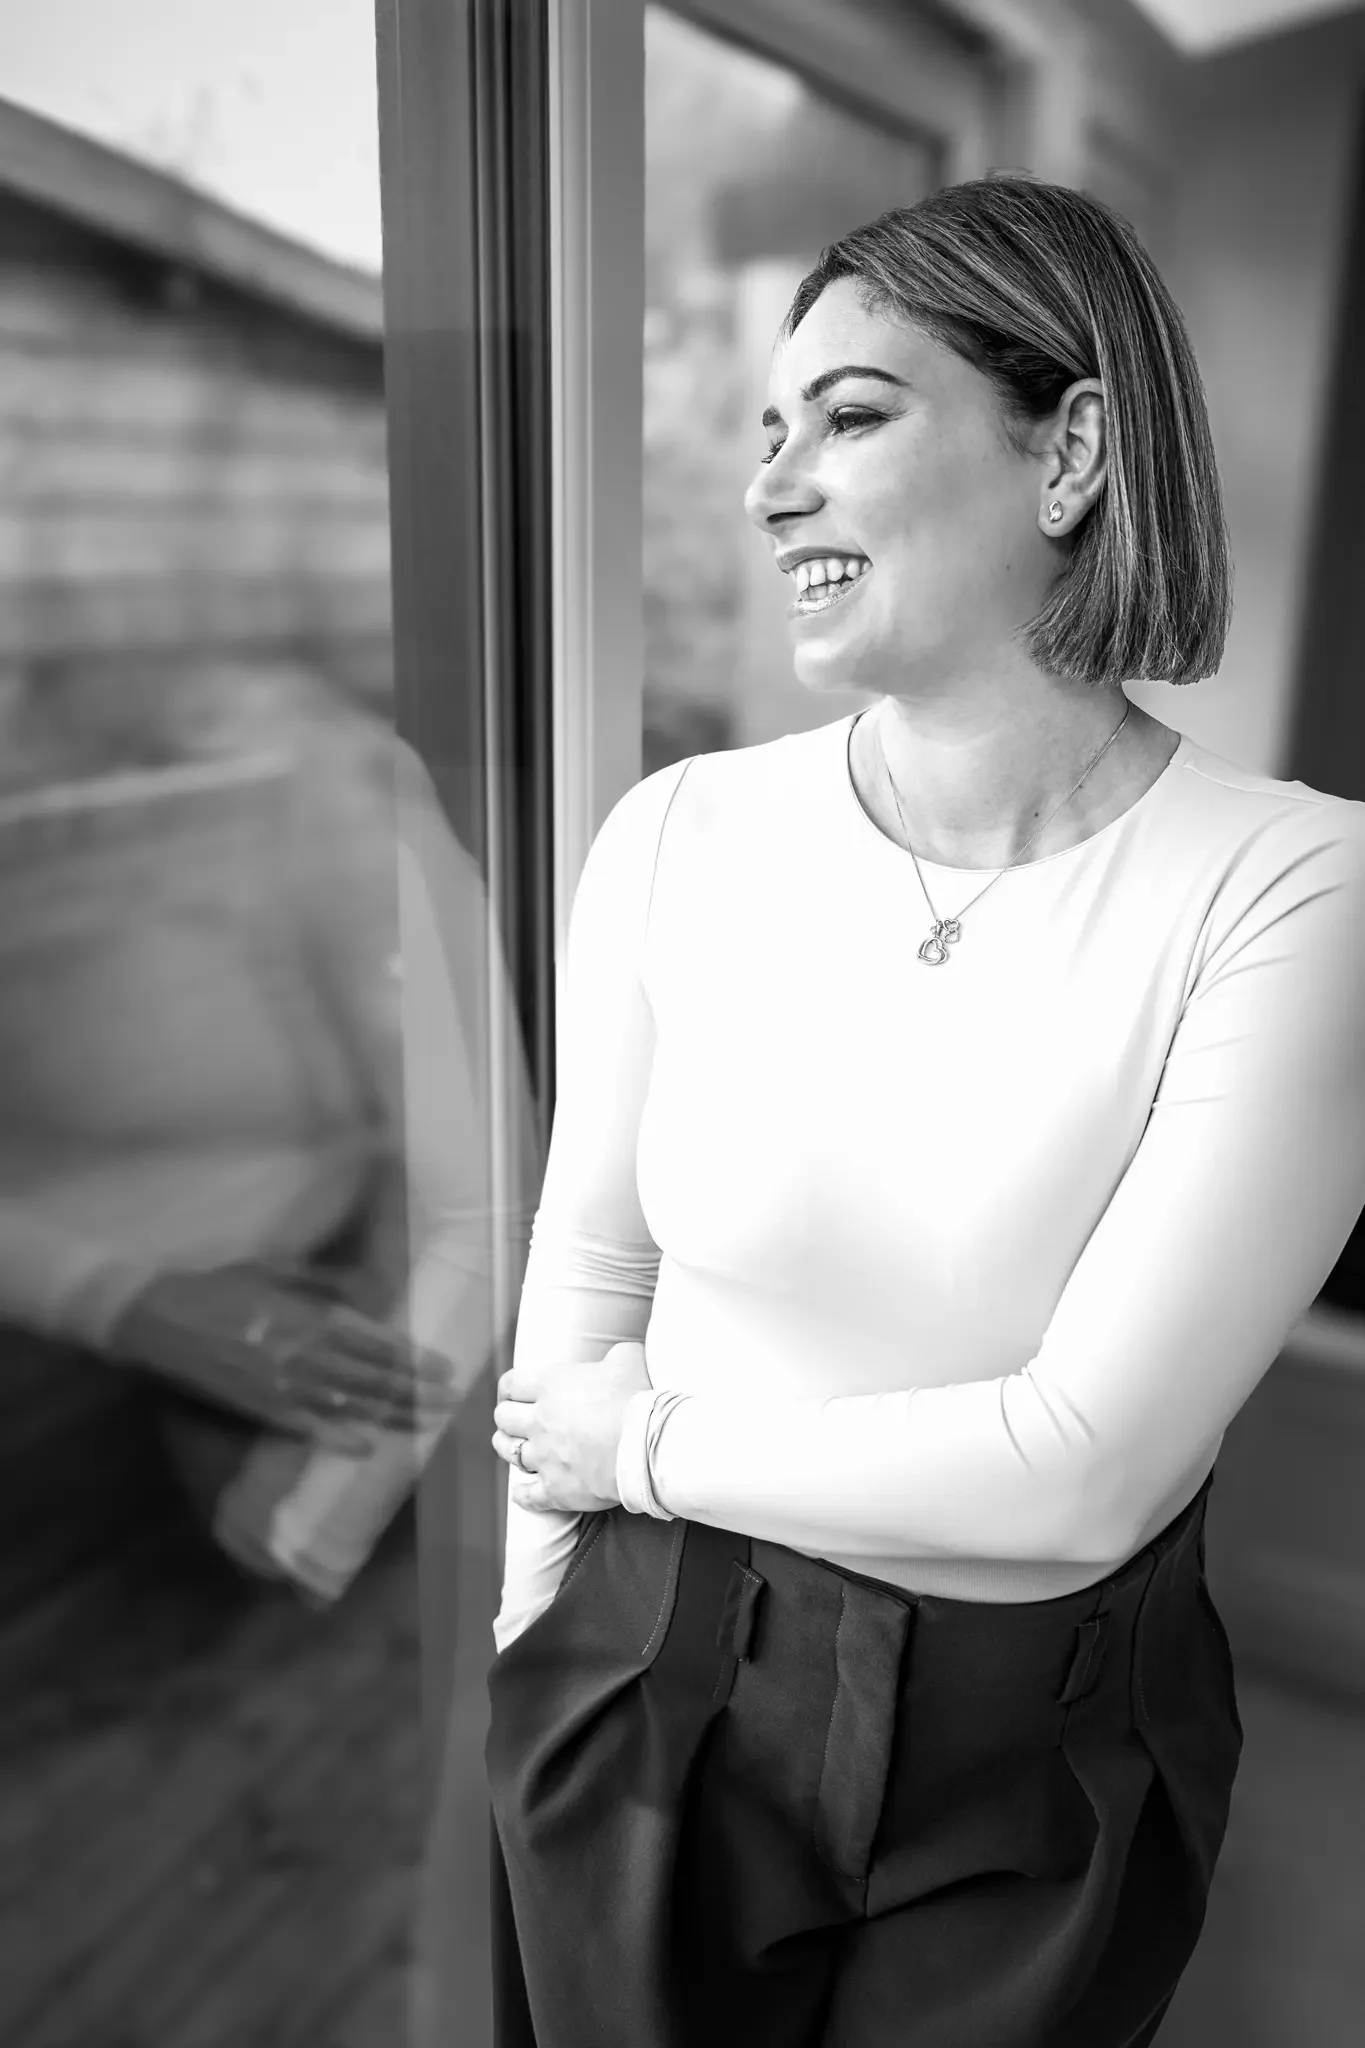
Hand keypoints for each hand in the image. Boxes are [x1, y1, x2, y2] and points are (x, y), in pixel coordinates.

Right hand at [109, 1261, 460, 1455]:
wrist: (159, 1319)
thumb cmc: (222, 1286)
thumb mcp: (276, 1270)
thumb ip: (327, 1283)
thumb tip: (375, 1292)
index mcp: (304, 1315)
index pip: (371, 1341)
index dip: (410, 1357)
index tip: (443, 1367)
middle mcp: (298, 1353)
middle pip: (368, 1377)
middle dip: (412, 1390)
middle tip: (451, 1399)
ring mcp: (277, 1386)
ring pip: (345, 1404)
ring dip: (388, 1414)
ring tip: (426, 1421)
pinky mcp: (257, 1408)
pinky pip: (303, 1427)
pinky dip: (336, 1437)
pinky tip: (366, 1446)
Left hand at [491, 1341, 653, 1512]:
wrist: (649, 1445)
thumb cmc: (639, 1398)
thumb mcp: (628, 1359)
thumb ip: (612, 1357)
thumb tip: (614, 1360)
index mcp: (551, 1385)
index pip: (511, 1384)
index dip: (509, 1388)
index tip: (512, 1393)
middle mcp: (541, 1421)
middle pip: (503, 1418)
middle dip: (507, 1417)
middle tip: (515, 1420)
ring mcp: (546, 1457)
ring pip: (509, 1453)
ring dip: (509, 1448)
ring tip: (514, 1447)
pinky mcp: (557, 1490)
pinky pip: (528, 1496)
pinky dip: (522, 1494)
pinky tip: (522, 1492)